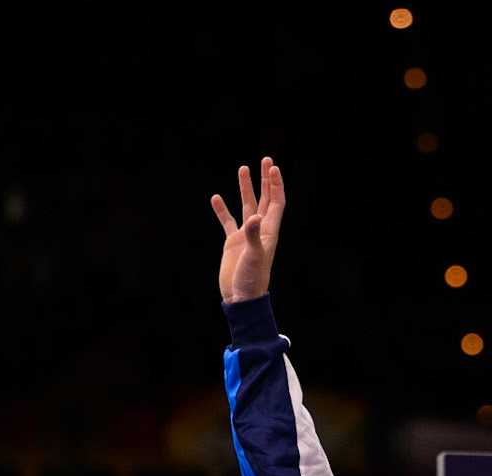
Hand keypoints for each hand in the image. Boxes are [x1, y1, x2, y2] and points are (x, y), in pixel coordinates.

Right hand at [211, 158, 285, 303]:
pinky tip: (216, 198)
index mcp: (268, 232)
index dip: (276, 185)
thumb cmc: (251, 280)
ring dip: (246, 188)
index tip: (273, 167)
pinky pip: (227, 222)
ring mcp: (245, 236)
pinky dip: (222, 210)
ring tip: (243, 168)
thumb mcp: (253, 257)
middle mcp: (259, 231)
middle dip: (265, 180)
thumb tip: (252, 217)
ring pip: (247, 206)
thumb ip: (252, 235)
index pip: (276, 203)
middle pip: (265, 200)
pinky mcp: (233, 243)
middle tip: (266, 159)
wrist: (241, 298)